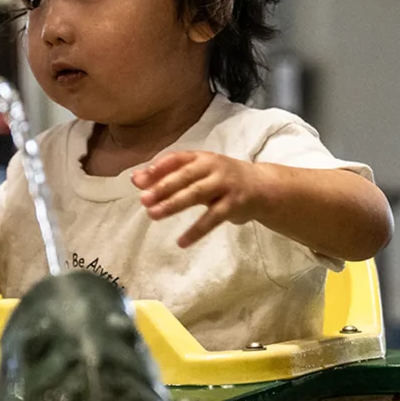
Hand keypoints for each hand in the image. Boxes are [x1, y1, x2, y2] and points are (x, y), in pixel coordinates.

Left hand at [132, 151, 262, 247]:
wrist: (262, 187)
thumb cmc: (223, 179)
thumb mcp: (198, 173)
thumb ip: (169, 176)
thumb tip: (136, 180)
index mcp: (202, 158)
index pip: (177, 159)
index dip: (158, 168)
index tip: (138, 180)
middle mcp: (214, 167)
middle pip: (185, 176)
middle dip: (163, 187)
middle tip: (143, 199)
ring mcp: (225, 185)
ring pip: (196, 194)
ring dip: (173, 204)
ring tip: (153, 215)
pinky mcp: (234, 205)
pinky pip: (212, 219)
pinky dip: (196, 231)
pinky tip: (181, 242)